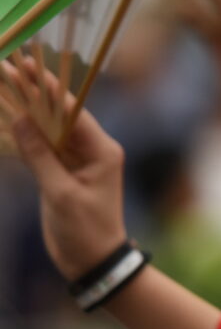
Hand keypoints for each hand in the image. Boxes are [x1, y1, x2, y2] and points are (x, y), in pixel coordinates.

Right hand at [7, 59, 126, 279]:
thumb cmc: (85, 231)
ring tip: (6, 84)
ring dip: (28, 110)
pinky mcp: (64, 172)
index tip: (29, 67)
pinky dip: (27, 134)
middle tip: (9, 68)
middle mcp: (93, 150)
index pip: (72, 112)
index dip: (48, 89)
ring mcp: (79, 160)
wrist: (94, 261)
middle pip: (60, 115)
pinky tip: (10, 117)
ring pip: (50, 129)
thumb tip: (22, 120)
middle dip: (34, 93)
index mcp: (102, 150)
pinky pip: (44, 146)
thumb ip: (41, 157)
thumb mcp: (61, 194)